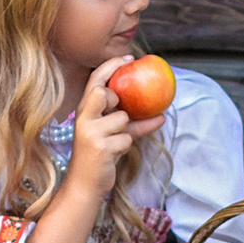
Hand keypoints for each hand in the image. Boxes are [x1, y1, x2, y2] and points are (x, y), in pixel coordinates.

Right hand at [67, 57, 165, 199]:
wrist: (84, 184)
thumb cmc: (100, 156)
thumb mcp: (111, 134)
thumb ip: (129, 121)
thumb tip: (161, 114)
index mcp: (83, 110)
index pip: (94, 80)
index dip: (111, 66)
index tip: (129, 58)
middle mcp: (83, 118)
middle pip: (103, 92)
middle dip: (116, 99)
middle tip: (119, 108)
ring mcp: (90, 132)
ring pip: (122, 119)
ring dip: (126, 132)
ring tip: (114, 144)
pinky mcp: (100, 147)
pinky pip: (127, 139)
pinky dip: (126, 146)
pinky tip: (114, 155)